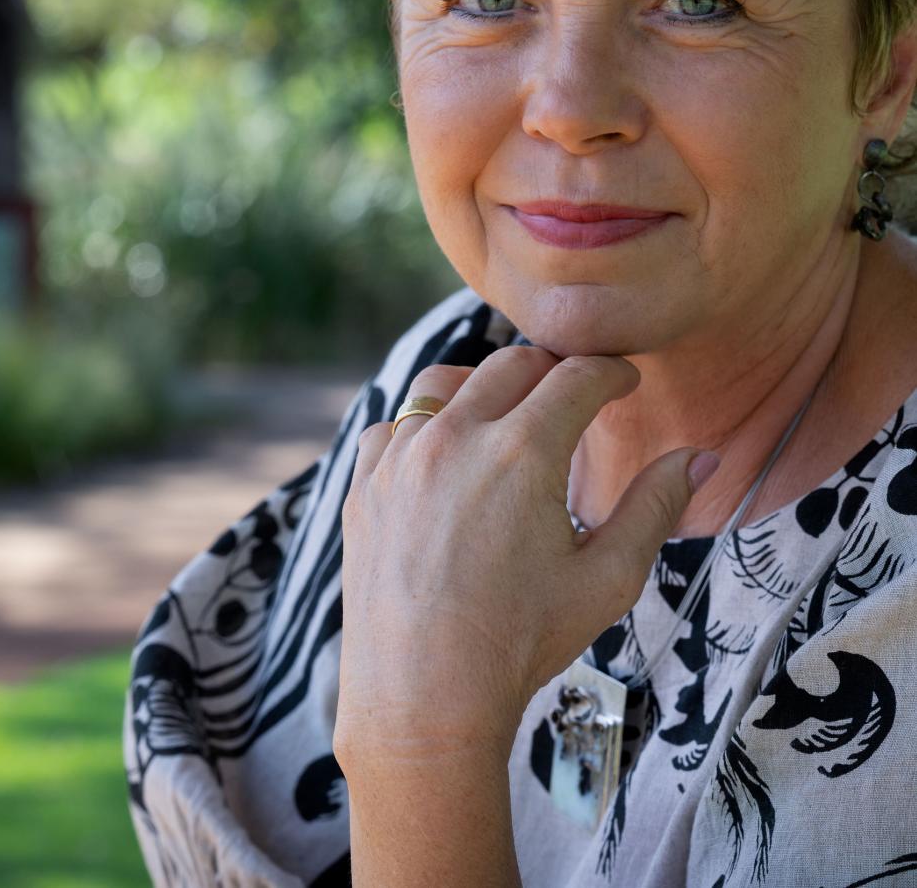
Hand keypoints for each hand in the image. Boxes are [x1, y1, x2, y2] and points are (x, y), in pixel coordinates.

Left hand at [334, 346, 718, 769]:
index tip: (624, 382)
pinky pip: (394, 426)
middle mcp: (455, 438)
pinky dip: (424, 426)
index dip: (610, 372)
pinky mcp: (364, 484)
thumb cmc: (521, 643)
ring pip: (444, 382)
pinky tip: (444, 457)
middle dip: (552, 371)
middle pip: (512, 365)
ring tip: (507, 415)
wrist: (422, 698)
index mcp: (522, 452)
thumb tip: (700, 456)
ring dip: (483, 386)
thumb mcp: (607, 578)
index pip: (576, 376)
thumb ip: (656, 506)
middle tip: (574, 398)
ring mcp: (400, 457)